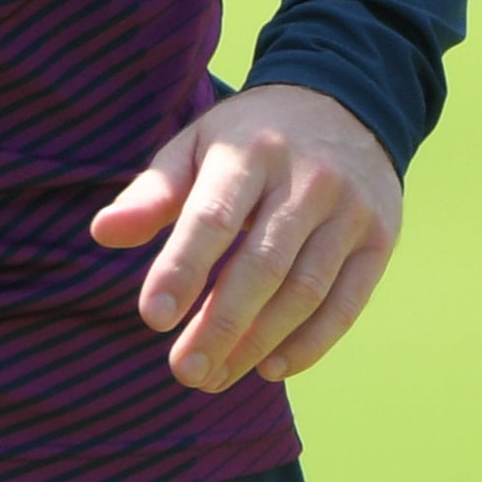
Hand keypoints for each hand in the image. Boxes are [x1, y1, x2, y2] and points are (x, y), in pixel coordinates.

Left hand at [91, 85, 403, 390]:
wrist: (343, 105)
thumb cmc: (249, 137)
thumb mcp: (196, 145)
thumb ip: (152, 192)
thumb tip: (102, 233)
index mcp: (248, 152)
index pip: (213, 217)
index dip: (182, 269)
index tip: (153, 318)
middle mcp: (306, 180)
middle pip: (262, 265)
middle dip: (221, 325)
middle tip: (185, 372)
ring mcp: (349, 211)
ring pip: (305, 291)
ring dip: (259, 343)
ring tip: (217, 376)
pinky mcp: (379, 239)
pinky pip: (347, 303)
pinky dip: (311, 343)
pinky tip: (271, 367)